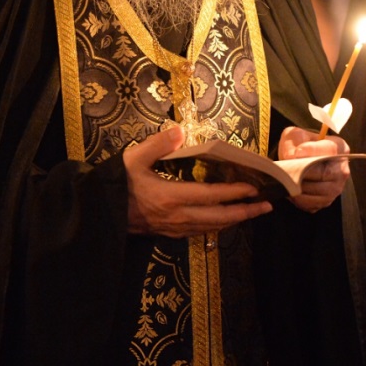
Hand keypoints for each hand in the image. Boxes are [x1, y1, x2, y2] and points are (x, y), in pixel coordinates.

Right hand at [124, 126, 272, 237]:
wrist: (99, 213)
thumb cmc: (117, 183)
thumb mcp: (133, 158)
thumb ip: (158, 145)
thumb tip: (180, 131)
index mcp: (170, 197)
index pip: (211, 196)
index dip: (234, 192)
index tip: (253, 188)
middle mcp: (177, 216)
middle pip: (219, 218)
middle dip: (245, 212)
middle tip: (267, 206)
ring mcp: (174, 228)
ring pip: (211, 228)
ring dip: (234, 221)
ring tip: (252, 213)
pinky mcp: (168, 234)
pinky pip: (200, 232)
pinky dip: (217, 226)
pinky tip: (223, 221)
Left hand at [279, 126, 350, 213]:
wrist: (301, 158)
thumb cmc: (301, 144)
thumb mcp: (295, 135)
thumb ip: (295, 141)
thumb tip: (294, 156)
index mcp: (339, 147)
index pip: (329, 150)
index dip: (312, 151)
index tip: (297, 152)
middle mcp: (342, 169)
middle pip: (324, 174)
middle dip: (302, 173)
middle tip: (286, 172)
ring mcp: (336, 188)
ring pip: (318, 192)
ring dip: (299, 188)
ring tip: (286, 181)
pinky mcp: (326, 201)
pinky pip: (312, 204)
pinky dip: (298, 199)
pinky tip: (290, 190)